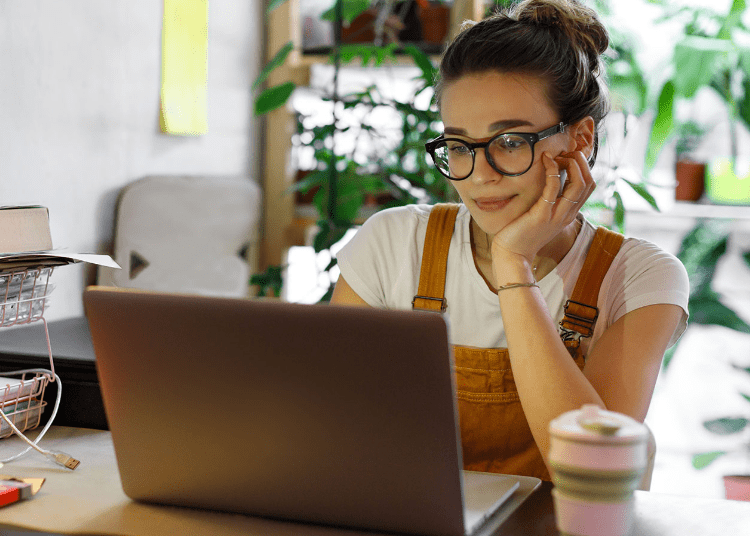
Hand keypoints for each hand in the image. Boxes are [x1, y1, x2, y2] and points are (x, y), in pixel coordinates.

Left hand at [490, 151, 595, 274]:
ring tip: (557, 155)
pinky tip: (545, 160)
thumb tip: (549, 181)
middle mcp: (567, 214)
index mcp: (569, 214)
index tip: (568, 158)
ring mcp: (556, 215)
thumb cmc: (522, 234)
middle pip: (588, 182)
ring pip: (578, 184)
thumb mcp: (542, 216)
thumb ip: (549, 202)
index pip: (588, 186)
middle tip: (564, 153)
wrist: (512, 255)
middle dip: (580, 162)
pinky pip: (554, 187)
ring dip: (571, 164)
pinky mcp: (542, 214)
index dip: (583, 167)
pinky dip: (552, 169)